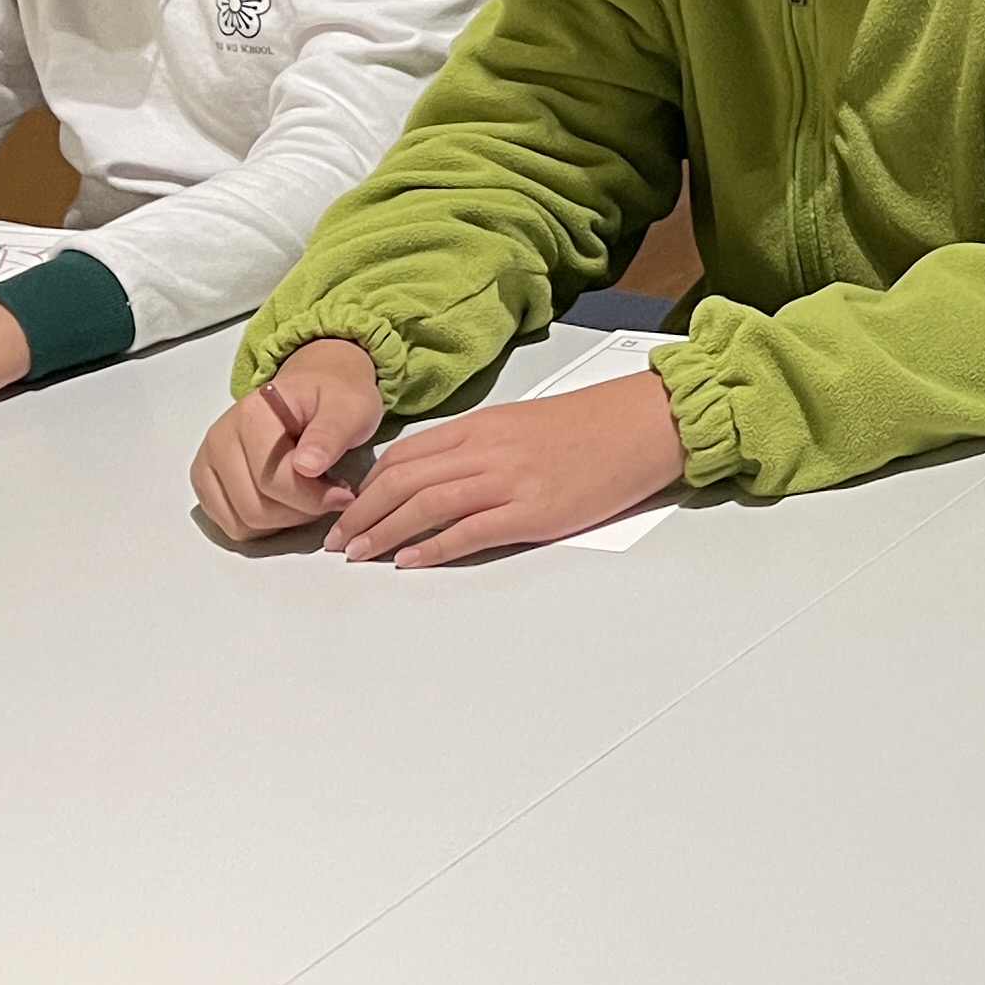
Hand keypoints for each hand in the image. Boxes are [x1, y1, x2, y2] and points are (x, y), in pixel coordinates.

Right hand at [189, 339, 385, 540]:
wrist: (312, 392)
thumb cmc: (331, 400)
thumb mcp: (349, 408)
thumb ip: (331, 434)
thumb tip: (307, 466)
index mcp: (252, 415)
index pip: (273, 480)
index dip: (314, 498)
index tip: (344, 494)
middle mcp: (221, 438)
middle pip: (255, 508)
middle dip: (300, 512)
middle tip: (329, 495)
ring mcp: (209, 461)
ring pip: (242, 522)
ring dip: (283, 520)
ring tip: (310, 495)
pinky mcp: (207, 480)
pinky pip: (231, 525)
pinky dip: (263, 525)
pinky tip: (288, 502)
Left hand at [321, 369, 684, 566]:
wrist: (645, 423)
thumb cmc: (593, 426)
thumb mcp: (523, 424)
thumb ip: (479, 447)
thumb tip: (439, 477)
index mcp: (482, 426)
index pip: (405, 455)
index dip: (367, 486)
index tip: (349, 509)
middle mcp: (486, 450)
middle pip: (403, 482)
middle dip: (363, 514)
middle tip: (339, 541)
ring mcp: (509, 480)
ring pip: (425, 505)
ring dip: (384, 533)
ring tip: (361, 555)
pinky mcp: (534, 510)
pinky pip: (470, 531)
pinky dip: (434, 548)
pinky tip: (411, 561)